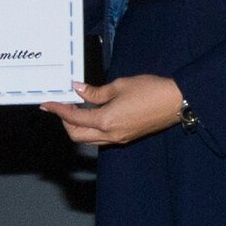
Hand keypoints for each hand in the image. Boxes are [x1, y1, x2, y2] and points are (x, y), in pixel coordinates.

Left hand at [40, 76, 184, 146]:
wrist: (177, 102)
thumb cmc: (150, 90)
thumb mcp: (119, 86)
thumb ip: (96, 92)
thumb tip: (78, 90)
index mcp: (106, 121)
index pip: (73, 119)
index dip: (58, 110)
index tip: (47, 104)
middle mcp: (110, 135)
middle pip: (77, 135)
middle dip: (65, 122)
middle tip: (63, 105)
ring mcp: (118, 139)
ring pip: (88, 139)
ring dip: (78, 127)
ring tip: (76, 109)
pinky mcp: (126, 138)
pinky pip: (101, 138)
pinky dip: (91, 128)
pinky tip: (93, 114)